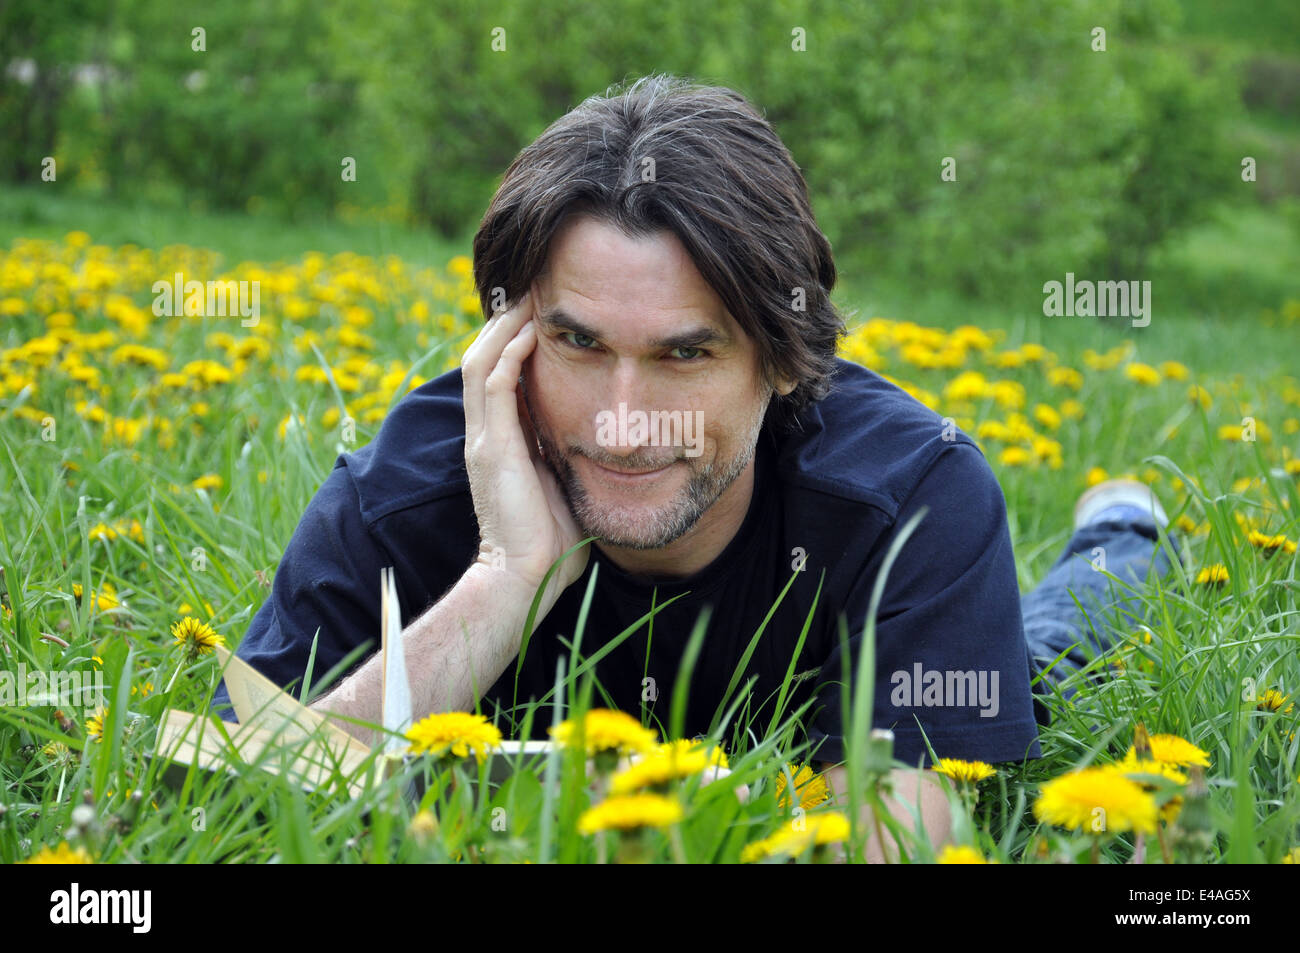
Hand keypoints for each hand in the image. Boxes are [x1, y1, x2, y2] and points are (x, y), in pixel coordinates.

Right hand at [461, 290, 589, 596]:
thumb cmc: (552, 540)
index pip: (497, 375)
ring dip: (506, 326)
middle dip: (506, 321)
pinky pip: (494, 383)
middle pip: (482, 357)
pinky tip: (536, 330)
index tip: (544, 313)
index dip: (514, 341)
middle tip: (535, 290)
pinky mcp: (491, 447)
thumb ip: (568, 453)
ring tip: (532, 297)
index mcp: (498, 441)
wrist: (526, 578)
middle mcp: (483, 434)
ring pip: (481, 360)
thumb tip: (603, 435)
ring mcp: (482, 438)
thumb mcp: (562, 482)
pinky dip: (512, 352)